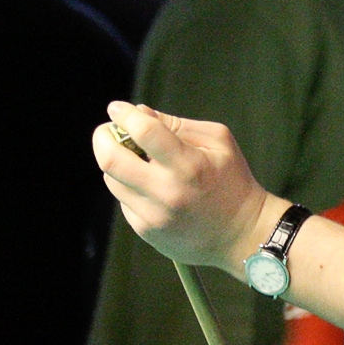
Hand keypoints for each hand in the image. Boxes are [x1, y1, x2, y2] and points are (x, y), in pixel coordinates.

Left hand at [91, 101, 278, 272]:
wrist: (240, 235)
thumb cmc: (232, 182)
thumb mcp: (218, 142)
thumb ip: (177, 124)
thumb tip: (139, 113)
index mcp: (189, 165)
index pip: (144, 132)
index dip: (125, 115)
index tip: (117, 108)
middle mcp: (167, 192)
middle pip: (110, 159)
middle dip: (103, 137)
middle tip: (110, 131)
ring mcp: (153, 215)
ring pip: (112, 179)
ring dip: (117, 162)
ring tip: (137, 160)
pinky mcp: (146, 230)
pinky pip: (123, 199)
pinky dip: (130, 186)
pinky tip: (152, 187)